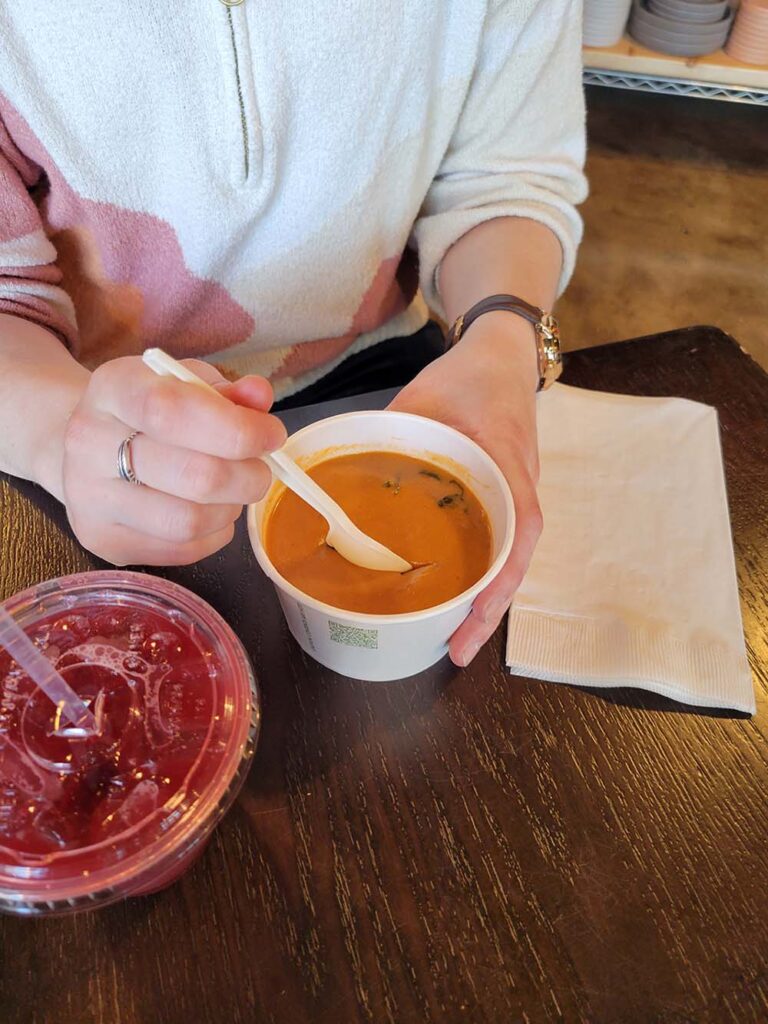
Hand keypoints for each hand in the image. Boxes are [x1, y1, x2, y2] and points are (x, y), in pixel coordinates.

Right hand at [61, 356, 285, 565]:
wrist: (90, 450)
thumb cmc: (150, 412)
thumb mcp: (185, 384)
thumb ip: (227, 391)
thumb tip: (259, 396)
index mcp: (112, 389)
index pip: (172, 410)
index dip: (235, 428)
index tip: (272, 435)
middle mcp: (88, 443)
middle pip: (192, 476)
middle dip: (247, 476)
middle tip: (261, 469)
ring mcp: (90, 498)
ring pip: (189, 521)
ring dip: (231, 508)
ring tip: (233, 490)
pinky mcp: (103, 541)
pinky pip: (183, 549)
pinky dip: (214, 533)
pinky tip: (210, 510)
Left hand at [389, 313, 541, 665]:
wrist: (502, 356)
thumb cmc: (467, 375)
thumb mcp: (423, 398)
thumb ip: (389, 438)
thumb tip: (339, 475)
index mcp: (506, 464)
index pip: (518, 531)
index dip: (498, 582)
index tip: (472, 618)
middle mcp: (518, 488)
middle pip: (514, 562)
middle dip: (487, 612)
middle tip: (455, 651)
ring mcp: (516, 495)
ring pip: (507, 561)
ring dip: (485, 602)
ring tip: (454, 639)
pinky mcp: (505, 498)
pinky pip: (498, 545)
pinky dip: (481, 577)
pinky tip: (455, 597)